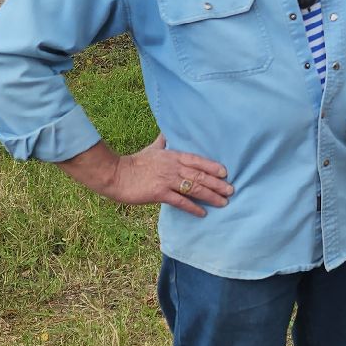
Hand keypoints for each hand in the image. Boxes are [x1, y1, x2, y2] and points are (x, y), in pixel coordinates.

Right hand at [69, 136, 232, 216]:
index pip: (198, 160)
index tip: (226, 172)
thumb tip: (168, 132)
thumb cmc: (134, 163)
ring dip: (211, 196)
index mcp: (172, 156)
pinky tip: (202, 213)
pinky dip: (193, 207)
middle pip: (200, 175)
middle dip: (218, 183)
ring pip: (194, 188)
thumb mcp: (152, 149)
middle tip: (231, 190)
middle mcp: (173, 167)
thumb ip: (163, 141)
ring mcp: (167, 180)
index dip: (213, 166)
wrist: (114, 174)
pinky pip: (180, 201)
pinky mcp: (159, 193)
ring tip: (223, 202)